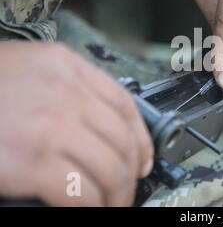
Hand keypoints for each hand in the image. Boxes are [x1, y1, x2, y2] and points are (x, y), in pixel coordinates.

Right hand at [0, 42, 152, 205]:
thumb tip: (95, 129)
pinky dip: (90, 208)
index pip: (125, 104)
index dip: (142, 139)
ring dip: (116, 196)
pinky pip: (79, 192)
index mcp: (64, 65)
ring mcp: (49, 125)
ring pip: (109, 169)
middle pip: (122, 140)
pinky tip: (88, 212)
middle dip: (131, 174)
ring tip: (111, 206)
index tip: (144, 160)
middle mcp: (64, 91)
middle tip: (128, 192)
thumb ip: (63, 88)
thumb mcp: (25, 69)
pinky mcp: (30, 160)